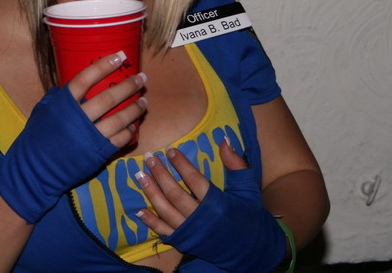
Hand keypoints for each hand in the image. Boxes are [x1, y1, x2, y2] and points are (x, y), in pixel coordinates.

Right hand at [0, 52, 146, 222]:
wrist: (35, 170)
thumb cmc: (36, 139)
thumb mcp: (42, 112)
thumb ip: (55, 98)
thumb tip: (65, 86)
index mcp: (64, 103)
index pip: (87, 78)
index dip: (104, 65)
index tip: (120, 56)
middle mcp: (79, 117)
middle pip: (109, 97)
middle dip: (129, 86)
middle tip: (141, 78)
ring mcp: (90, 136)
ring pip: (120, 119)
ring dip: (134, 109)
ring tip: (144, 101)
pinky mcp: (98, 152)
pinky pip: (120, 139)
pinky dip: (130, 131)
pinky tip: (135, 126)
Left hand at [137, 138, 286, 270]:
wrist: (252, 251)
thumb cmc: (250, 217)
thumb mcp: (247, 189)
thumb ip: (236, 164)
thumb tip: (224, 139)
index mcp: (217, 203)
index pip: (194, 180)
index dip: (180, 164)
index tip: (169, 150)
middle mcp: (201, 218)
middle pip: (175, 194)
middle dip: (160, 174)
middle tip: (149, 158)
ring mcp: (191, 231)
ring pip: (166, 211)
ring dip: (151, 193)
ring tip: (140, 175)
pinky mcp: (185, 243)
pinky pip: (164, 232)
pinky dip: (151, 222)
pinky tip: (139, 210)